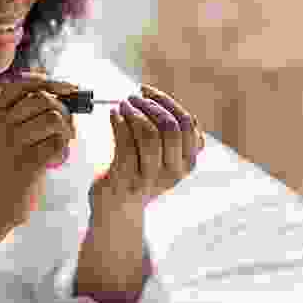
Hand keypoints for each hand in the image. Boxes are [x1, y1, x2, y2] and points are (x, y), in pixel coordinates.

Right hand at [0, 71, 78, 228]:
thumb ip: (28, 113)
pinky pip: (58, 143)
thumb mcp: (6, 136)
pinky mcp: (27, 163)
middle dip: (65, 110)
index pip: (24, 83)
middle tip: (68, 129)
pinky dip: (64, 150)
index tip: (71, 89)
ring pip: (55, 118)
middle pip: (44, 98)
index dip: (51, 82)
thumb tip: (67, 93)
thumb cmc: (9, 167)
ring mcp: (12, 144)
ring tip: (63, 145)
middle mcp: (0, 125)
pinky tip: (57, 161)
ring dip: (67, 130)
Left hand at [89, 83, 205, 211]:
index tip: (147, 91)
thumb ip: (166, 133)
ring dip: (134, 113)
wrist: (117, 211)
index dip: (167, 101)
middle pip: (171, 127)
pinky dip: (119, 123)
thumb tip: (152, 95)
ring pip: (150, 135)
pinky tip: (113, 115)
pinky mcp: (127, 180)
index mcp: (187, 162)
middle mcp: (175, 172)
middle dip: (149, 105)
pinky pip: (126, 144)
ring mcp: (151, 178)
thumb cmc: (136, 175)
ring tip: (122, 105)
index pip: (188, 124)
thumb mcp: (160, 157)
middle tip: (132, 97)